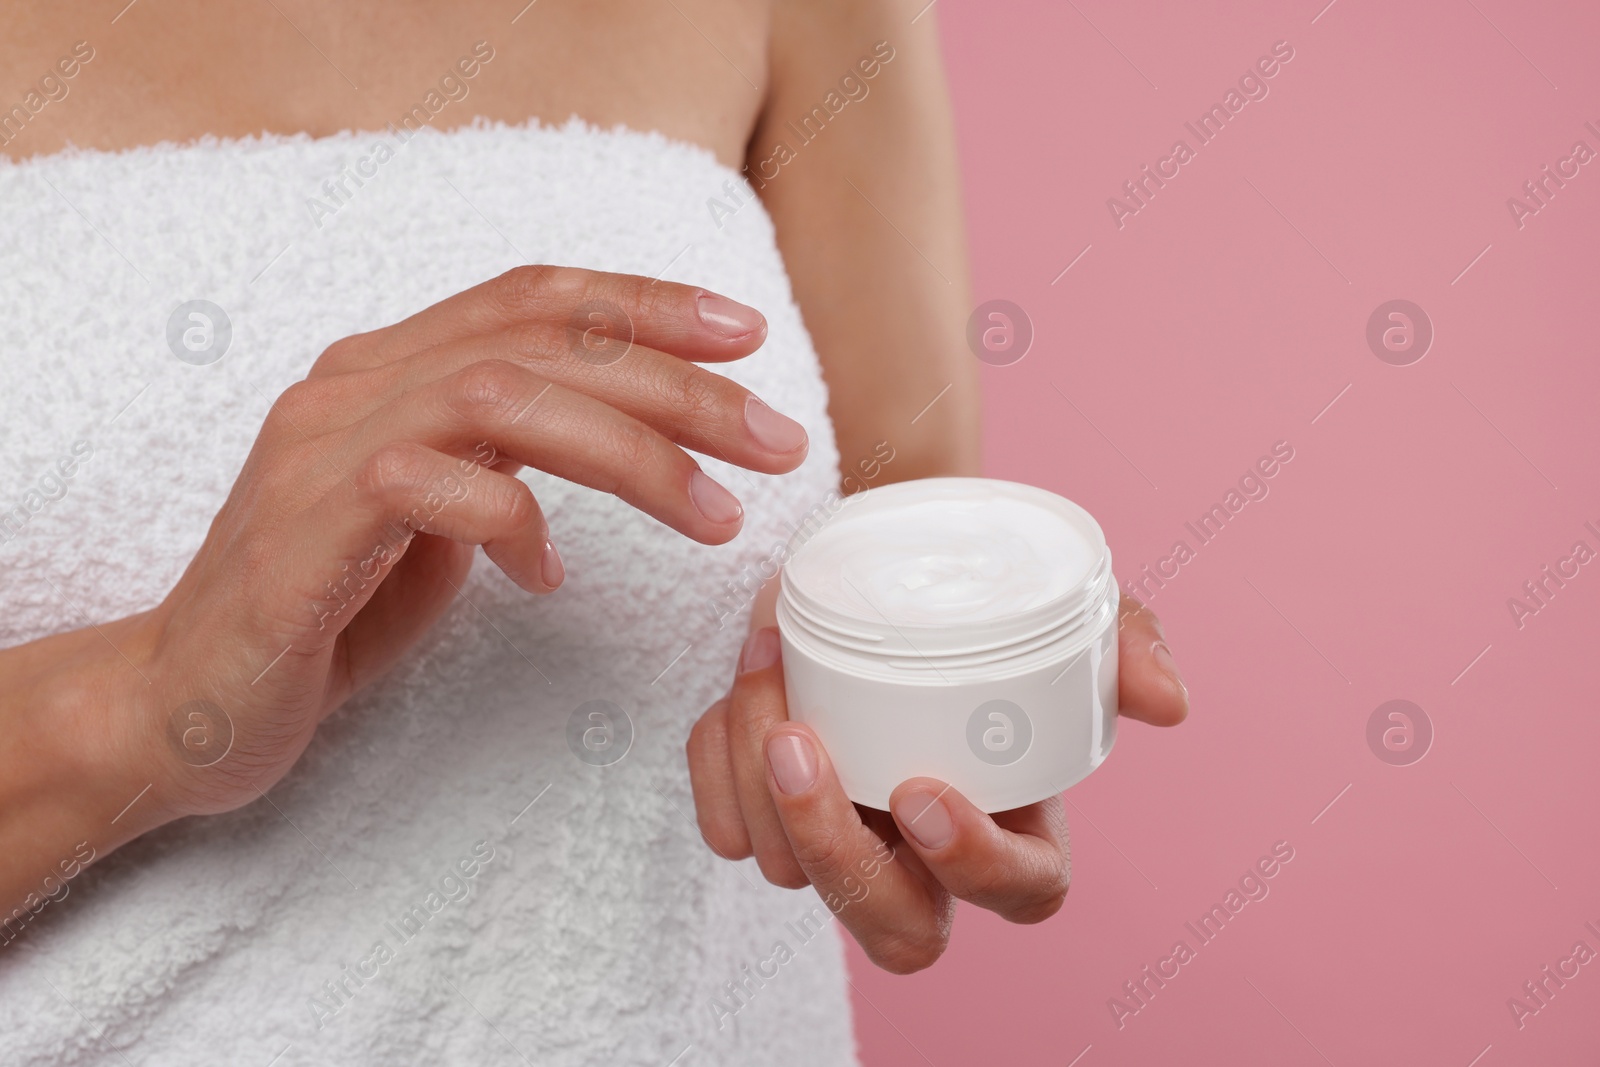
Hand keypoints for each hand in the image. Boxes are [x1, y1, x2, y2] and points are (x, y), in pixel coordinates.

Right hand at [97, 265, 809, 821]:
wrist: (187, 699)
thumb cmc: (323, 609)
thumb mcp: (434, 517)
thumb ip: (503, 462)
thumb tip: (615, 452)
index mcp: (389, 368)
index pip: (533, 297)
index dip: (645, 303)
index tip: (744, 334)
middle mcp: (353, 383)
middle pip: (543, 341)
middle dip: (679, 387)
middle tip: (777, 439)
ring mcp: (321, 446)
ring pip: (504, 397)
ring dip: (633, 452)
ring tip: (717, 514)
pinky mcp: (305, 526)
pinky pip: (434, 488)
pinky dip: (516, 525)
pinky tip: (548, 580)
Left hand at [685, 595, 1185, 973]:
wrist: (879, 556)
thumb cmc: (978, 599)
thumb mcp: (1062, 606)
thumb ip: (1123, 644)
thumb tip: (1169, 704)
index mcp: (1015, 822)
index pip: (1021, 895)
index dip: (974, 864)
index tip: (923, 789)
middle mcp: (925, 856)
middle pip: (895, 930)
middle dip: (837, 852)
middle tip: (802, 747)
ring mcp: (843, 841)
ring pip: (790, 870)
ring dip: (761, 772)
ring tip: (766, 665)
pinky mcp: (767, 814)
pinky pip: (729, 830)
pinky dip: (716, 763)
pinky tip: (735, 695)